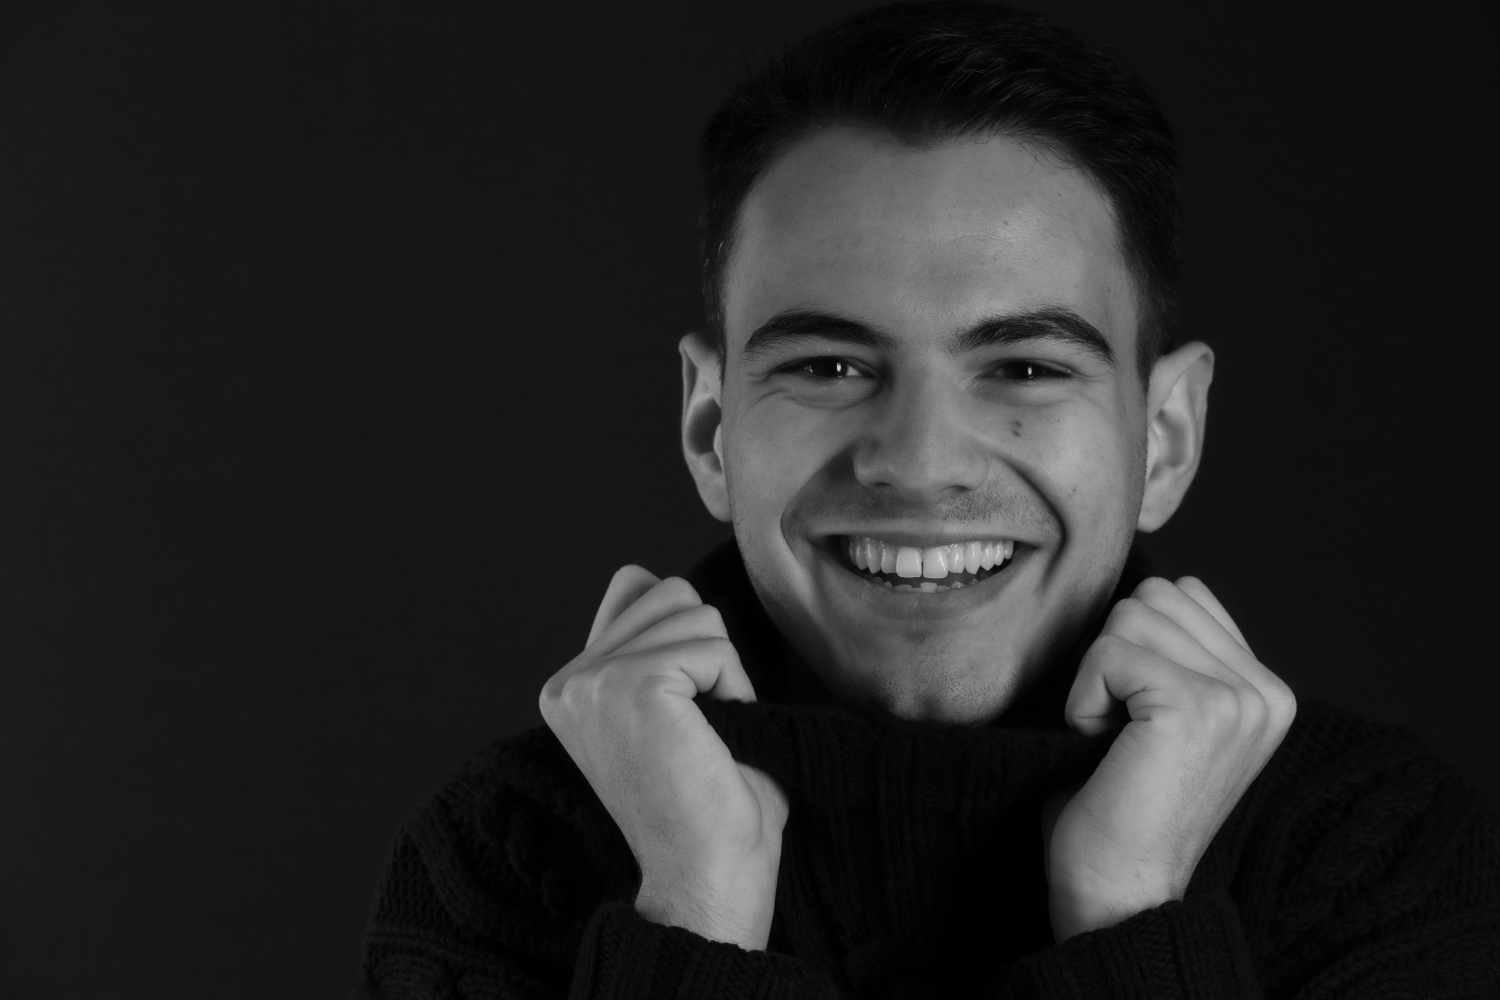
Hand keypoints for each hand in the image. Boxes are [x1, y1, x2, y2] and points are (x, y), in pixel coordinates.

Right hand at [538, 566, 787, 949]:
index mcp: (570, 687)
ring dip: (724, 675)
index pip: (636, 591)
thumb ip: (653, 643)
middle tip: (701, 730)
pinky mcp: (628, 685)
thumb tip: (645, 576)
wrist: (709, 879)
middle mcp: (567, 681)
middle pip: (671, 592)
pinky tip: (712, 742)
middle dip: (709, 652)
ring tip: (705, 739)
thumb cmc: (711, 808)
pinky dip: (734, 689)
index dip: (685, 639)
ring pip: (696, 612)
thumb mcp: (674, 709)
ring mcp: (591, 680)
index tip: (686, 715)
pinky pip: (713, 646)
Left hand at [1044, 576, 1295, 940]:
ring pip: (1128, 618)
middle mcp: (1267, 689)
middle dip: (1112, 657)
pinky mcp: (1197, 707)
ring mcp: (1239, 697)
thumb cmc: (1121, 805)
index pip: (1181, 593)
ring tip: (1115, 744)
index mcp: (1266, 688)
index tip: (1137, 720)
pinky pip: (1106, 653)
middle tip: (1120, 734)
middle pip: (1153, 597)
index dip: (1131, 646)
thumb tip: (1144, 588)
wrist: (1120, 892)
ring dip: (1097, 681)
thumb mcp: (1165, 715)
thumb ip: (1177, 651)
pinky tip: (1102, 749)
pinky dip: (1083, 701)